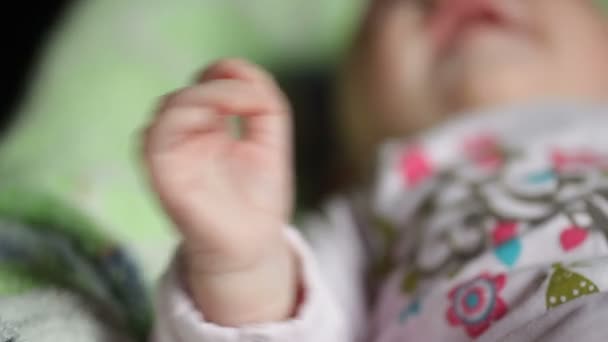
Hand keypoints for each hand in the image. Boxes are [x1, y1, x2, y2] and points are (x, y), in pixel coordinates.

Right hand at [143, 59, 295, 324]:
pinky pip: (152, 136)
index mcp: (210, 128)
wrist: (254, 244)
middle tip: (247, 100)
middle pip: (186, 94)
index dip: (225, 75)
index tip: (253, 89)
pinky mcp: (161, 172)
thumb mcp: (272, 142)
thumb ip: (264, 103)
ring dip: (201, 99)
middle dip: (217, 88)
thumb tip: (236, 68)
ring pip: (167, 108)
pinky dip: (178, 119)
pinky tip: (213, 123)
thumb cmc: (260, 198)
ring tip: (233, 108)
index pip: (206, 86)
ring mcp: (173, 154)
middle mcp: (187, 138)